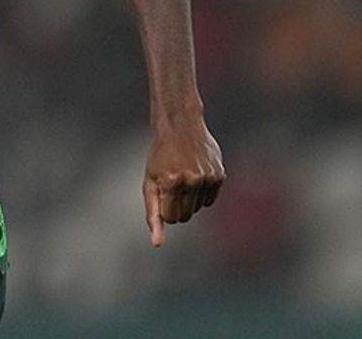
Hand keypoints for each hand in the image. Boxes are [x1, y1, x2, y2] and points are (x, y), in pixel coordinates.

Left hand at [142, 112, 224, 246]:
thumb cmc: (159, 156)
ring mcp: (208, 178)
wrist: (180, 126)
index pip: (171, 218)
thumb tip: (157, 244)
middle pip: (185, 217)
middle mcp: (192, 181)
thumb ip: (152, 214)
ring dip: (189, 199)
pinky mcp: (220, 176)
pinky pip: (210, 200)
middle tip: (170, 185)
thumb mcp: (150, 182)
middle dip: (176, 207)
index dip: (164, 210)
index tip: (161, 194)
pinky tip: (195, 175)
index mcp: (171, 182)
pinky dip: (202, 193)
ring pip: (198, 209)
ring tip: (182, 175)